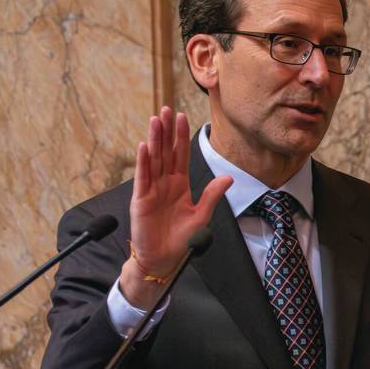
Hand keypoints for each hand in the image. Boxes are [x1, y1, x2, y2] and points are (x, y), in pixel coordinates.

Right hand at [119, 107, 231, 307]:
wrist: (164, 258)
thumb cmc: (181, 238)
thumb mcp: (201, 215)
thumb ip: (212, 195)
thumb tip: (228, 177)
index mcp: (180, 185)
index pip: (181, 155)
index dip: (181, 136)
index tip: (182, 117)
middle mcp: (165, 183)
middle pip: (165, 151)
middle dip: (166, 131)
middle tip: (166, 109)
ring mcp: (151, 189)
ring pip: (153, 159)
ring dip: (154, 139)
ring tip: (155, 120)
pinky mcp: (141, 199)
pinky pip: (143, 177)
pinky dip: (143, 162)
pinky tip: (144, 146)